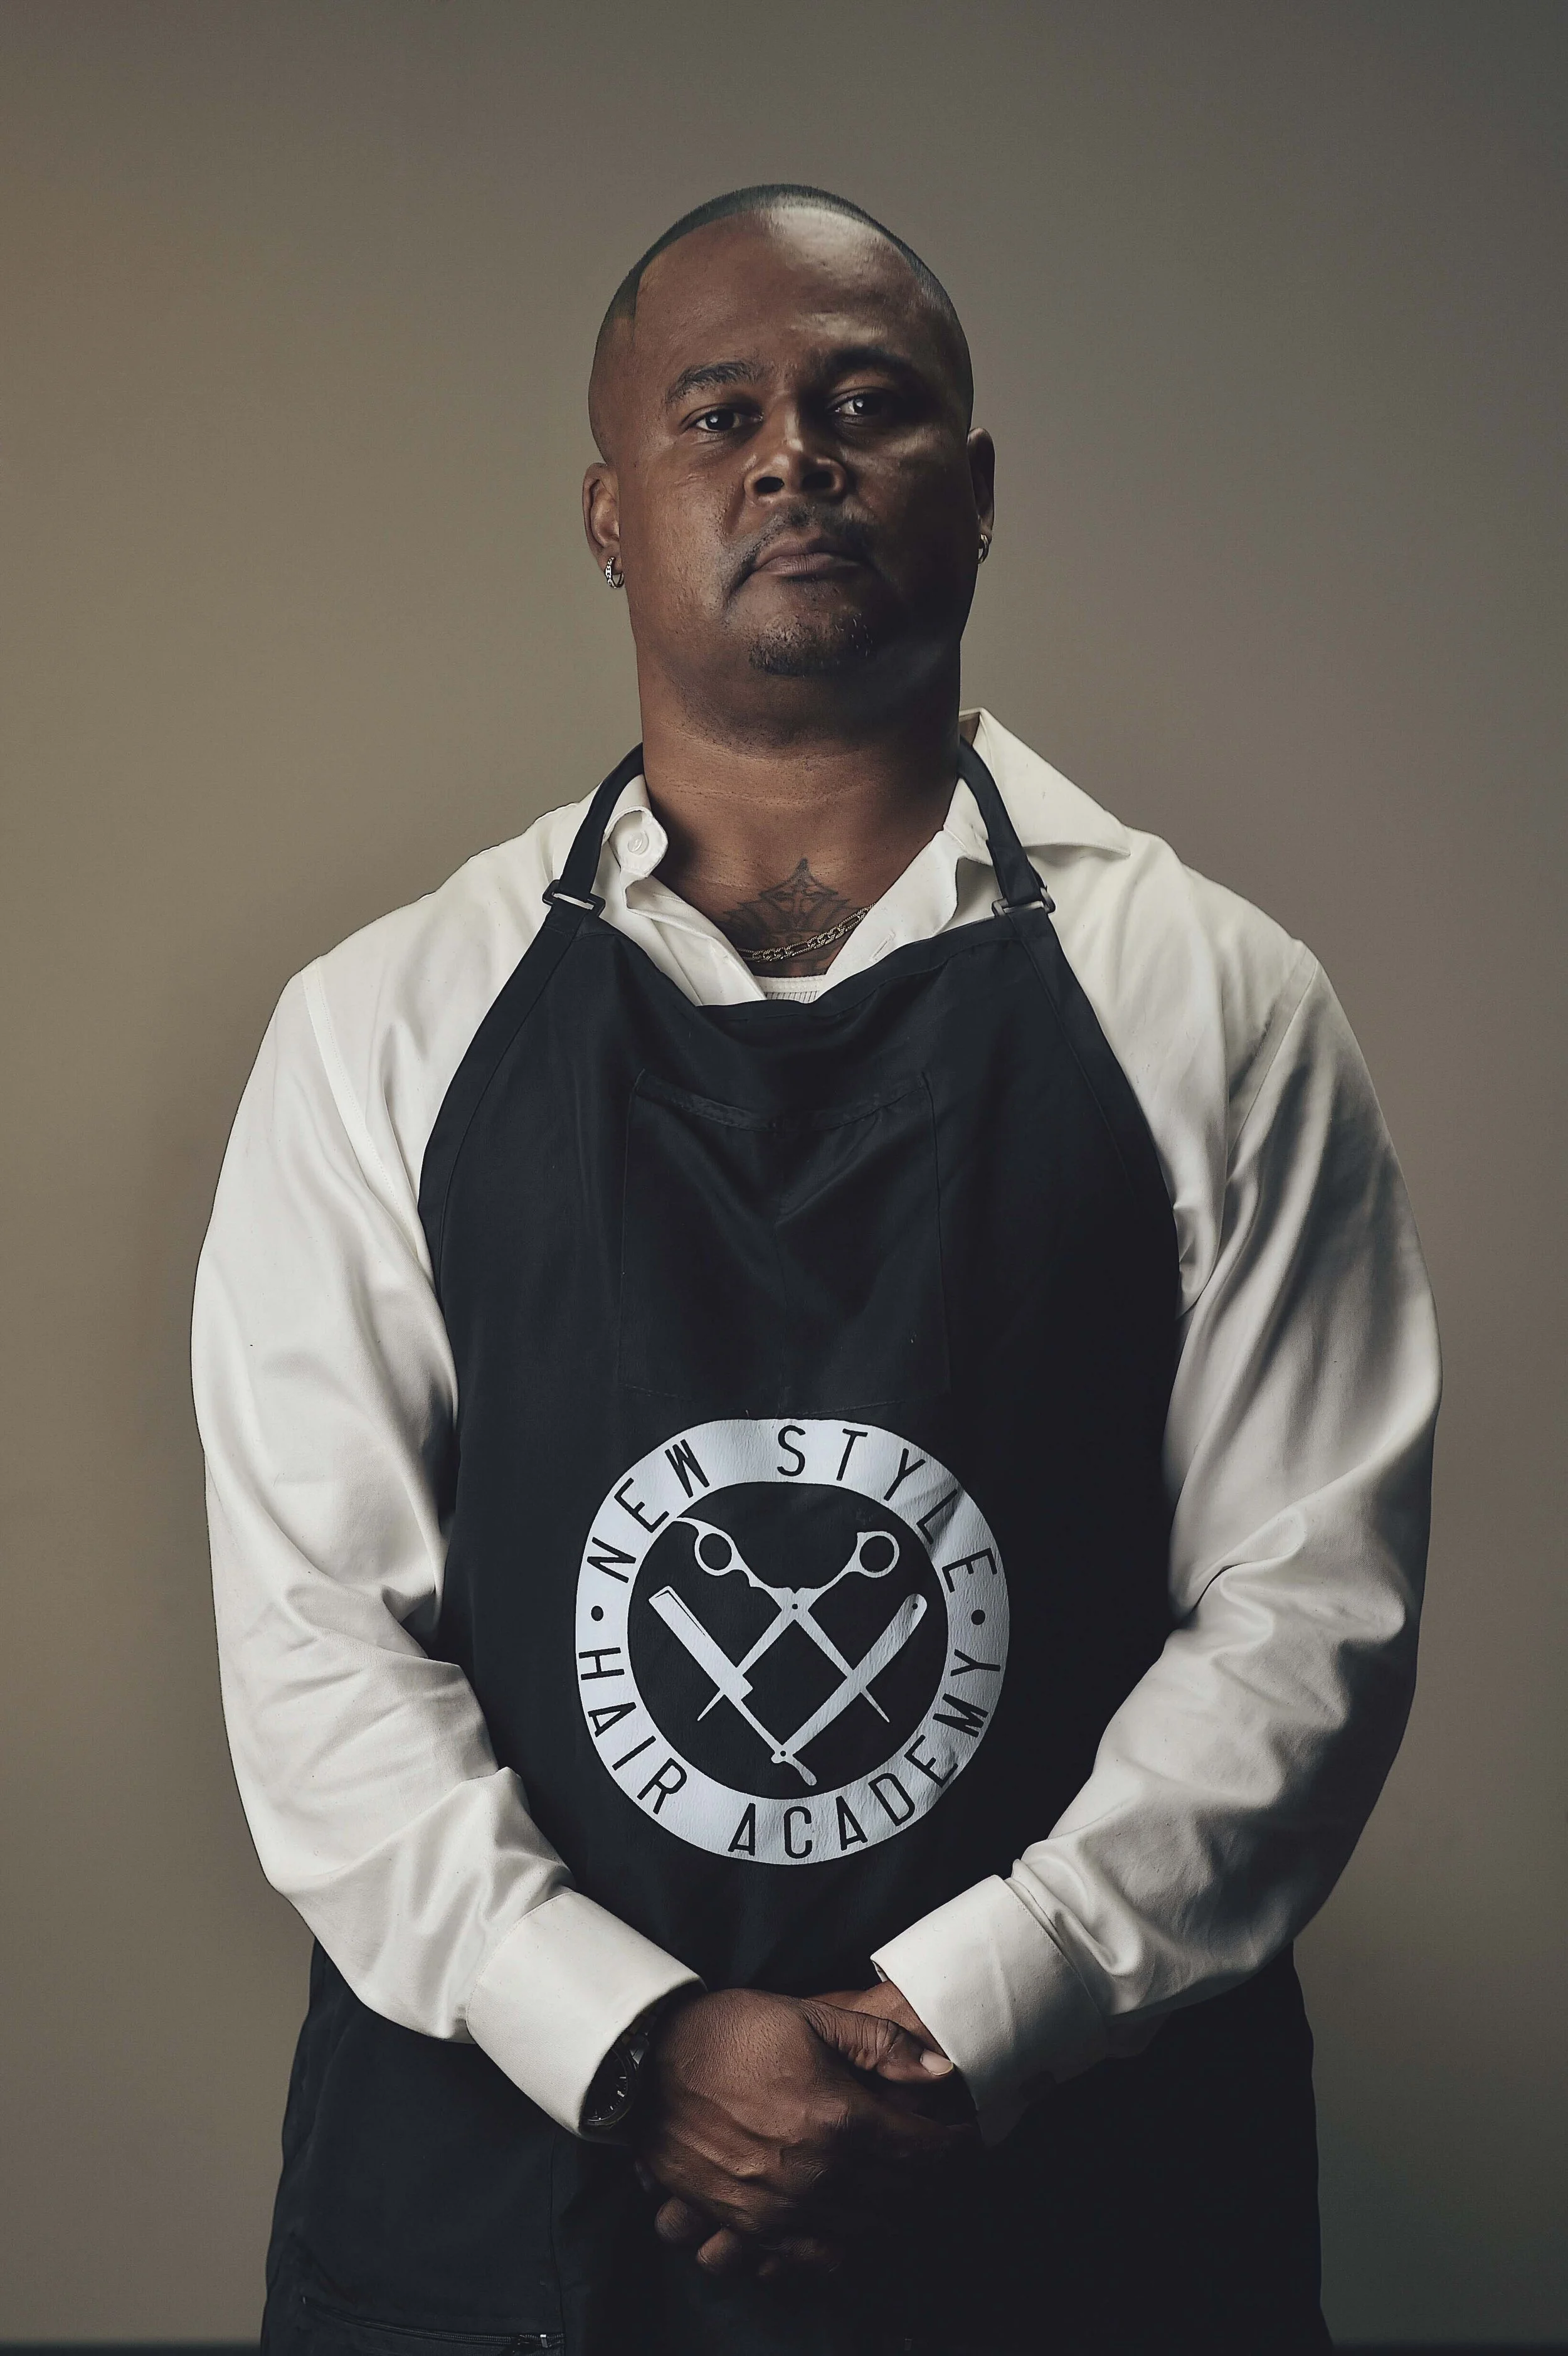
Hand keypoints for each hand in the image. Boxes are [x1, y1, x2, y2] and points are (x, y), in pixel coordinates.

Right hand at [636, 1986, 969, 2278]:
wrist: (647, 2062)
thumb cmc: (730, 2031)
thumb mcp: (809, 2016)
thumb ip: (879, 2045)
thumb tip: (940, 2068)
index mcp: (837, 2118)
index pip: (919, 2149)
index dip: (952, 2146)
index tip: (966, 2139)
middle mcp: (814, 2173)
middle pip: (897, 2196)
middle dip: (928, 2184)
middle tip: (939, 2168)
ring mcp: (778, 2207)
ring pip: (860, 2233)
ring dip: (892, 2218)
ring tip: (905, 2198)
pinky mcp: (744, 2224)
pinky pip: (806, 2258)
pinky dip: (838, 2254)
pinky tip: (850, 2235)